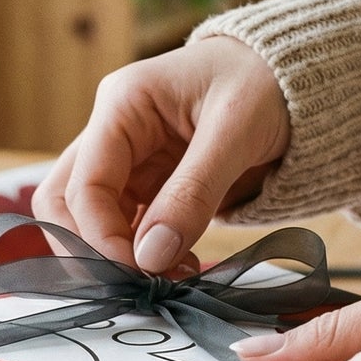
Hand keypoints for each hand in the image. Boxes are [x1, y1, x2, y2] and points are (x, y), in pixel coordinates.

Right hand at [32, 33, 288, 273]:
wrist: (297, 74)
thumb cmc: (267, 81)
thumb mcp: (236, 131)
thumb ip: (193, 193)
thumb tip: (149, 258)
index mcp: (122, 104)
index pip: (85, 184)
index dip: (101, 237)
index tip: (138, 273)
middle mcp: (111, 131)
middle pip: (63, 202)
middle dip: (88, 250)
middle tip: (131, 286)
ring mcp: (125, 159)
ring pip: (87, 219)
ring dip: (115, 256)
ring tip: (166, 280)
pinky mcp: (146, 183)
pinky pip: (125, 226)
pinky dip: (141, 254)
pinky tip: (176, 268)